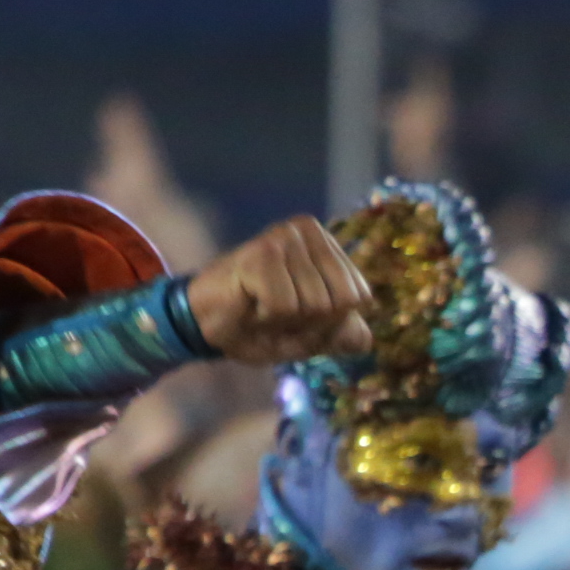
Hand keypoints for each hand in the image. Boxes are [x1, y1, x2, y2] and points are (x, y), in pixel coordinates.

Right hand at [188, 217, 373, 366]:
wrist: (205, 325)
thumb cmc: (260, 326)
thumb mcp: (312, 337)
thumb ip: (343, 336)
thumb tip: (365, 339)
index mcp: (328, 245)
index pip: (360, 297)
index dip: (331, 322)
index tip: (299, 316)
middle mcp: (308, 231)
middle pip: (342, 302)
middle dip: (312, 323)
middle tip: (278, 312)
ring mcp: (284, 238)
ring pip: (316, 305)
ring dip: (287, 321)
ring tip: (262, 306)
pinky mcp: (261, 253)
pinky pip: (285, 306)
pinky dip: (267, 317)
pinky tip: (250, 303)